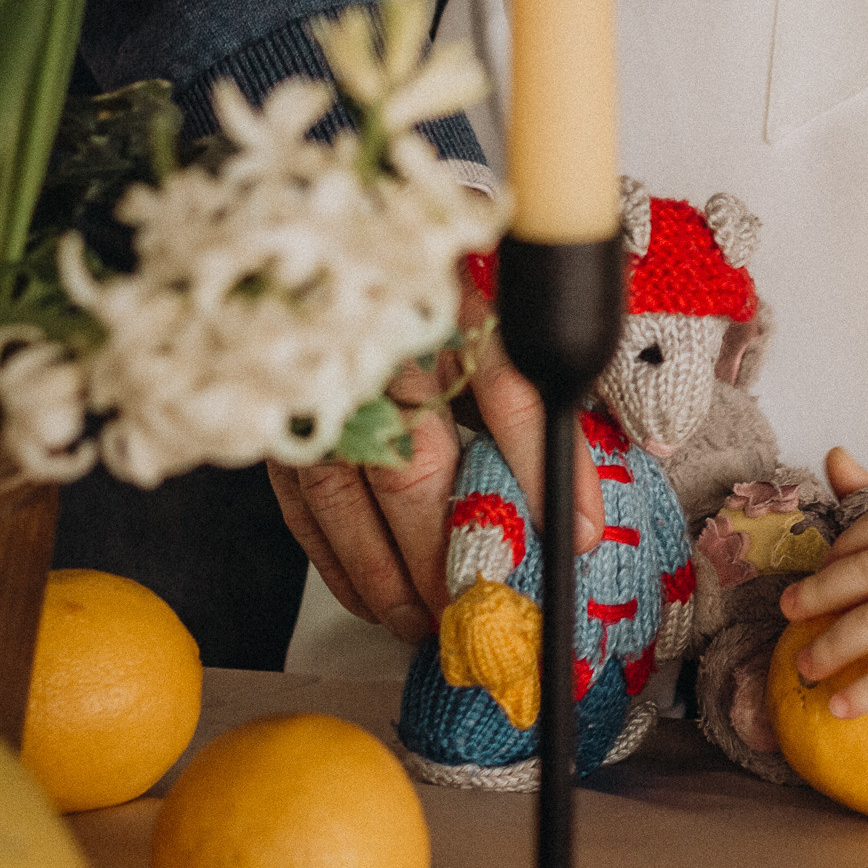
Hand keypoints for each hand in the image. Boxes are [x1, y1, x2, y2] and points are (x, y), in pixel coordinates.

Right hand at [268, 279, 602, 642]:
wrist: (324, 245)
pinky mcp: (278, 417)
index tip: (579, 529)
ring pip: (349, 494)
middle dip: (453, 550)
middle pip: (417, 462)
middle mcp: (378, 343)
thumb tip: (589, 502)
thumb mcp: (503, 316)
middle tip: (485, 606)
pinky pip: (304, 502)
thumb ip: (545, 392)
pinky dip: (340, 562)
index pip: (506, 391)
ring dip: (391, 574)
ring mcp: (318, 384)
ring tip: (429, 621)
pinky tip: (373, 597)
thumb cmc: (431, 287)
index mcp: (451, 303)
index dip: (544, 468)